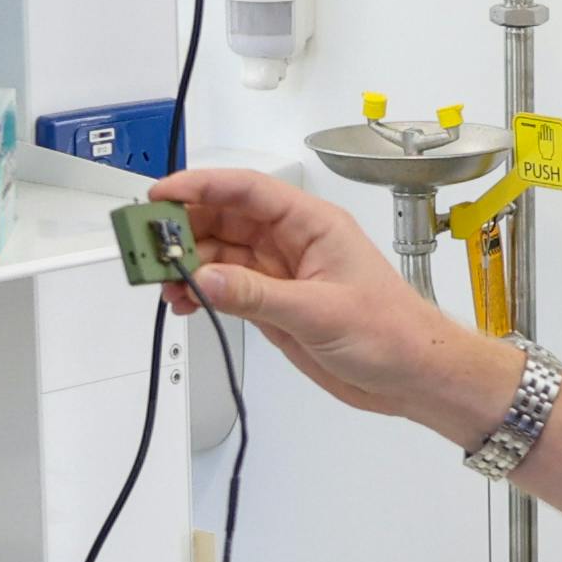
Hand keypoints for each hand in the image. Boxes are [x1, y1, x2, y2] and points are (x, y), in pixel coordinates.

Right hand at [152, 168, 507, 435]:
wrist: (412, 375)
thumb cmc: (392, 331)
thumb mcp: (320, 312)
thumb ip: (257, 295)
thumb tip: (206, 277)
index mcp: (312, 224)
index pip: (246, 191)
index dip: (200, 186)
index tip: (162, 194)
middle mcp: (293, 242)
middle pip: (225, 219)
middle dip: (184, 228)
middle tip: (149, 244)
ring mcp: (282, 273)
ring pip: (221, 255)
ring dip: (188, 264)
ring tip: (163, 280)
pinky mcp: (275, 304)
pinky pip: (227, 288)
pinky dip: (202, 291)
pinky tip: (185, 300)